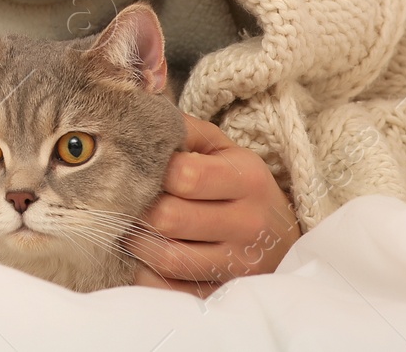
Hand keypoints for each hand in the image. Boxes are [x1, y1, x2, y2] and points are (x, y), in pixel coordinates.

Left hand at [125, 112, 299, 295]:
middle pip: (169, 218)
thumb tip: (140, 113)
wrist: (281, 236)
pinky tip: (143, 256)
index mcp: (248, 180)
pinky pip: (170, 290)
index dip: (153, 171)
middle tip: (124, 200)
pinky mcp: (222, 293)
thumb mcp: (223, 149)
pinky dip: (147, 274)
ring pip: (167, 258)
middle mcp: (248, 224)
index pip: (184, 176)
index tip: (143, 169)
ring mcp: (237, 265)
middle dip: (138, 208)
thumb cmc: (238, 185)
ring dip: (137, 242)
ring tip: (130, 226)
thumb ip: (184, 130)